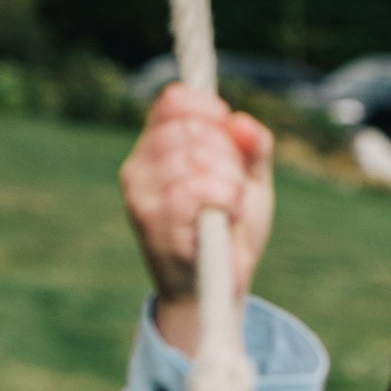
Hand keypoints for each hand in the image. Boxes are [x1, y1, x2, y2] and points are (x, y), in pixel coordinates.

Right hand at [121, 83, 274, 352]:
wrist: (217, 289)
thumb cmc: (229, 231)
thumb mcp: (250, 181)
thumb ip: (252, 146)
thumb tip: (241, 121)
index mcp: (156, 149)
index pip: (174, 101)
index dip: (209, 109)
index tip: (229, 134)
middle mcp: (139, 167)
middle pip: (191, 127)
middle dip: (227, 153)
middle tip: (234, 186)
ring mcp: (141, 195)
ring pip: (193, 157)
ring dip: (228, 180)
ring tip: (231, 206)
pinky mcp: (152, 222)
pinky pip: (192, 189)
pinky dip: (222, 199)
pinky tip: (227, 215)